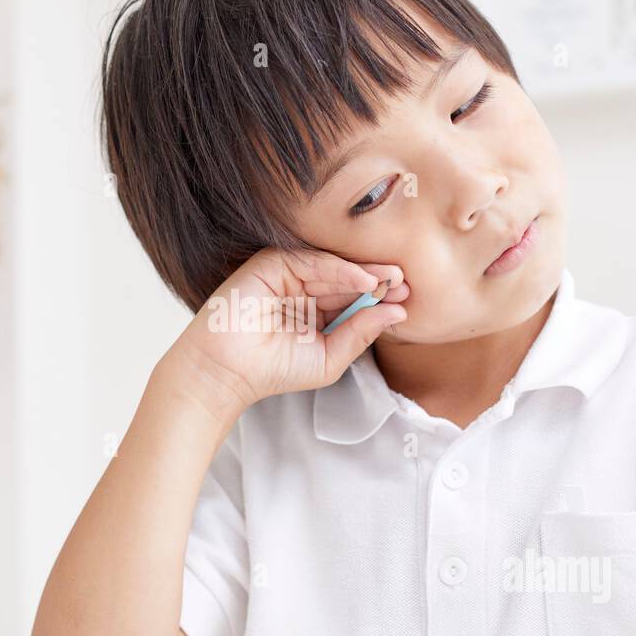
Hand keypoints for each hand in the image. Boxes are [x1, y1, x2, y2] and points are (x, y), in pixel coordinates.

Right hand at [171, 247, 408, 414]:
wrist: (227, 372)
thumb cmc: (273, 371)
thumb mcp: (329, 359)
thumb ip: (360, 335)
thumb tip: (397, 313)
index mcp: (316, 312)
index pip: (353, 299)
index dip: (380, 299)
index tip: (407, 300)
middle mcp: (303, 290)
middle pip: (348, 280)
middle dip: (378, 282)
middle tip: (407, 284)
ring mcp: (287, 276)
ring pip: (333, 269)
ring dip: (364, 274)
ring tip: (392, 281)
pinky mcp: (271, 266)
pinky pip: (312, 263)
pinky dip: (339, 270)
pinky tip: (364, 282)